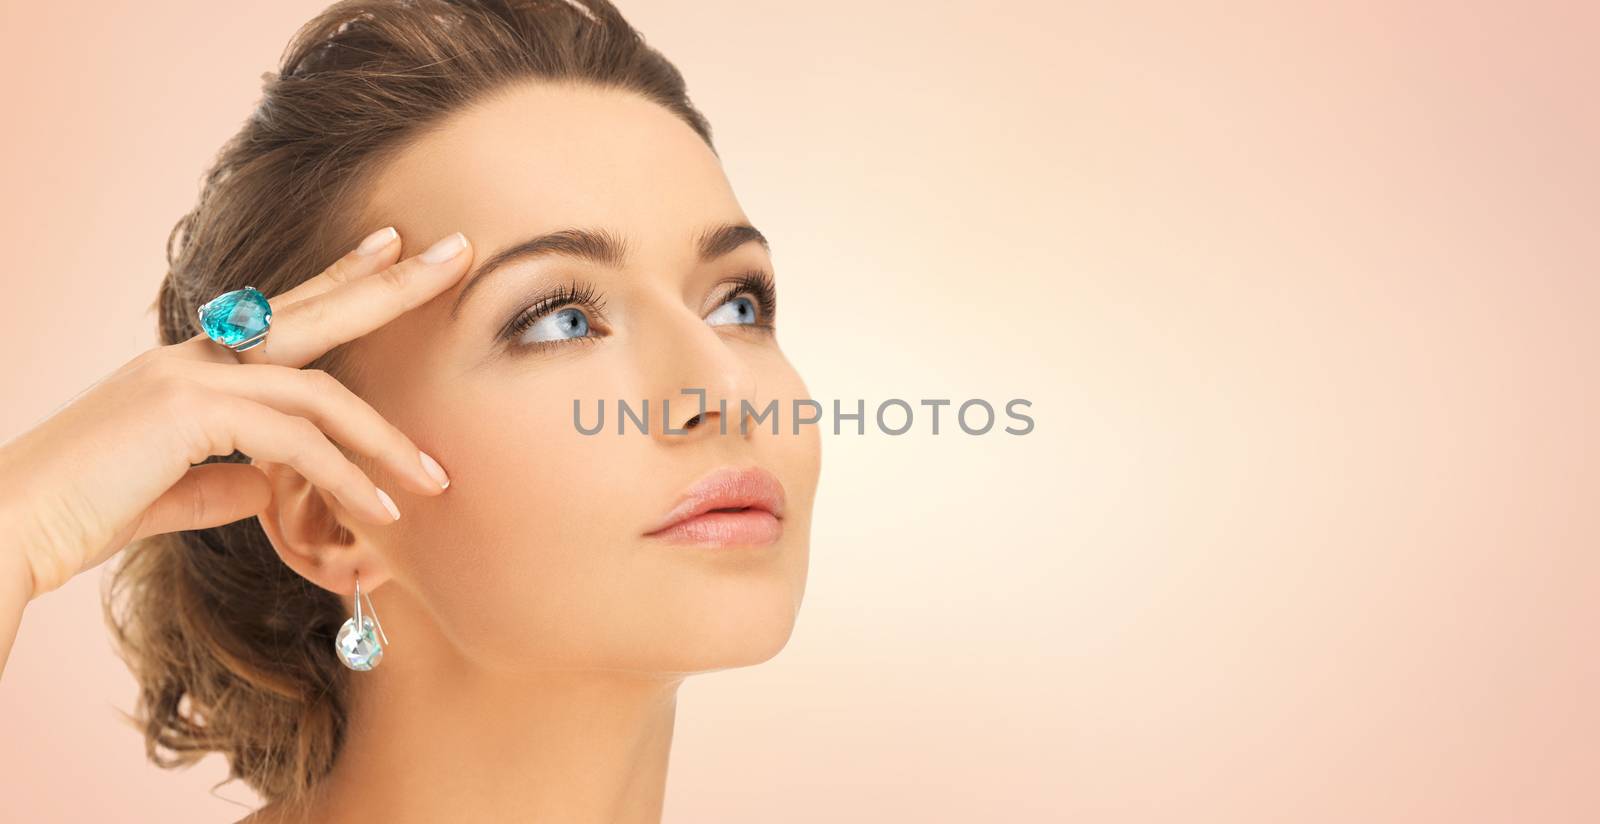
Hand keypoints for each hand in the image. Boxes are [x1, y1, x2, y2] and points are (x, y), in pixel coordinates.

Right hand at [0, 228, 473, 601]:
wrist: (8, 527)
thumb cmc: (81, 513)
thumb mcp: (173, 490)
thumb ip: (224, 479)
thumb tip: (266, 483)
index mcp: (190, 364)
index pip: (280, 310)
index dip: (340, 277)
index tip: (391, 246)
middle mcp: (193, 356)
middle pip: (313, 311)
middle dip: (390, 285)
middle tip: (458, 255)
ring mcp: (189, 377)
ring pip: (318, 393)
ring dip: (384, 442)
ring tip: (435, 481)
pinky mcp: (187, 412)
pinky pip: (294, 441)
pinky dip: (345, 478)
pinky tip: (381, 513)